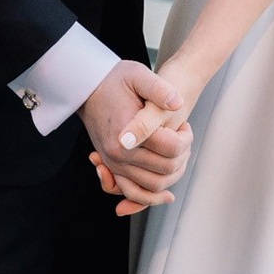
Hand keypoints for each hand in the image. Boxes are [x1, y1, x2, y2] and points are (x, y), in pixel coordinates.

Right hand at [80, 59, 191, 214]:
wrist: (88, 89)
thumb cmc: (114, 81)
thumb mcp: (137, 75)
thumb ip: (159, 89)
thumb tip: (177, 103)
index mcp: (127, 131)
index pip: (170, 147)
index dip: (185, 137)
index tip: (185, 125)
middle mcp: (118, 153)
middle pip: (165, 169)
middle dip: (182, 155)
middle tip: (182, 137)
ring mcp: (114, 163)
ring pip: (153, 186)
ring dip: (172, 176)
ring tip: (176, 154)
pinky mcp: (112, 167)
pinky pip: (133, 192)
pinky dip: (150, 198)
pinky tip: (166, 195)